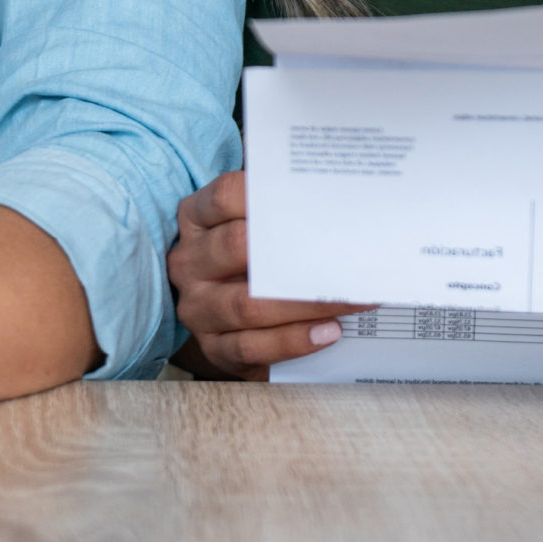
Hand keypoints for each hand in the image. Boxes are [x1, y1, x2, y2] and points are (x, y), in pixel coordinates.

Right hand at [166, 170, 369, 378]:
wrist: (228, 324)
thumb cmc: (248, 264)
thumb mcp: (250, 232)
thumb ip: (282, 214)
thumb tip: (337, 204)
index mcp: (196, 221)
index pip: (224, 196)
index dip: (262, 193)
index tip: (310, 197)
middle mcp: (190, 262)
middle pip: (235, 247)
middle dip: (295, 250)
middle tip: (345, 252)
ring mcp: (198, 308)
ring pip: (248, 305)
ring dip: (306, 304)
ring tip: (353, 299)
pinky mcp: (213, 348)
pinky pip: (251, 346)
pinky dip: (293, 341)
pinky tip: (328, 332)